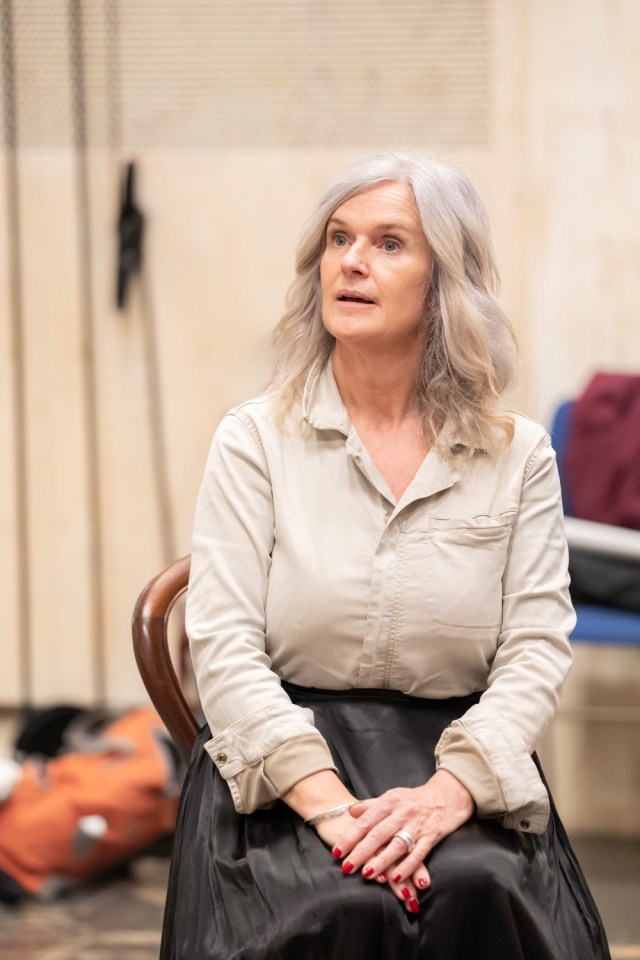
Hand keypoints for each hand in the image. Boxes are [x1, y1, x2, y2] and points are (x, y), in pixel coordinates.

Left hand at [330, 770, 474, 912]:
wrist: (447, 796)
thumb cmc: (415, 799)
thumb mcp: (392, 797)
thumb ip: (371, 805)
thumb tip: (350, 811)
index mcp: (389, 801)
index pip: (366, 821)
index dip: (350, 836)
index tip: (337, 851)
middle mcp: (402, 812)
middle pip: (378, 834)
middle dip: (361, 852)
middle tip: (347, 867)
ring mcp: (417, 824)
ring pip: (396, 845)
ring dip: (382, 861)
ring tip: (367, 874)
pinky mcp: (431, 836)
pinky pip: (418, 853)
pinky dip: (407, 866)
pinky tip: (396, 878)